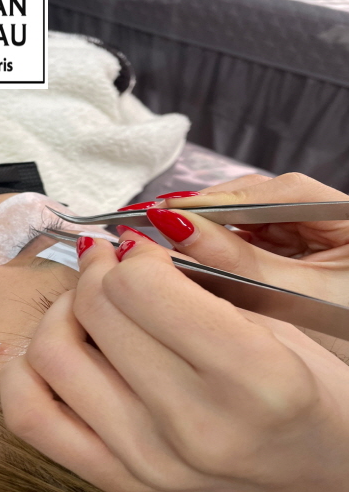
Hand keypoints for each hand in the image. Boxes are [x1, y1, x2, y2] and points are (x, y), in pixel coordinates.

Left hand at [0, 236, 348, 491]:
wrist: (321, 480)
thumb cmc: (311, 397)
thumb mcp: (283, 326)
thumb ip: (208, 276)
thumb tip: (132, 242)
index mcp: (254, 379)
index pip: (143, 285)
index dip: (137, 251)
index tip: (144, 249)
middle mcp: (193, 427)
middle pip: (95, 307)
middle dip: (100, 267)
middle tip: (114, 262)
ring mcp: (146, 461)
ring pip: (51, 353)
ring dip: (63, 308)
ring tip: (90, 303)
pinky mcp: (116, 479)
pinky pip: (28, 413)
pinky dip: (27, 368)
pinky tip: (62, 348)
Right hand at [151, 173, 348, 307]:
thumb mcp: (296, 297)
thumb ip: (239, 263)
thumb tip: (181, 230)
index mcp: (347, 216)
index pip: (277, 193)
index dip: (219, 200)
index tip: (170, 210)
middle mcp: (327, 214)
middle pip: (258, 199)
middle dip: (209, 212)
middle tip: (162, 222)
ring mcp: (308, 228)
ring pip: (248, 216)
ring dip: (211, 229)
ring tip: (174, 238)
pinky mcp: (292, 245)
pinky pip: (250, 236)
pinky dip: (223, 245)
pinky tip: (197, 250)